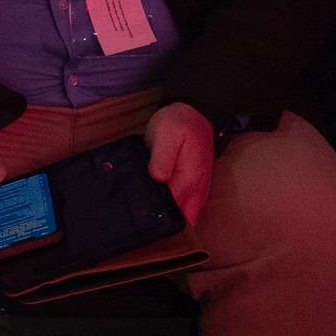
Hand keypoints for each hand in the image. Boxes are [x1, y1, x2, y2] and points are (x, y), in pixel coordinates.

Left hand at [144, 101, 213, 228]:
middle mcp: (197, 191)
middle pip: (180, 219)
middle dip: (162, 221)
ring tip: (143, 210)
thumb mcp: (167, 133)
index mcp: (190, 180)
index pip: (173, 209)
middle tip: (138, 216)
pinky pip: (184, 207)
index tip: (138, 214)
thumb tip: (158, 179)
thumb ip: (163, 158)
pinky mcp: (193, 188)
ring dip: (166, 214)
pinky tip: (154, 201)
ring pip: (183, 216)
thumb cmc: (179, 123)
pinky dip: (171, 208)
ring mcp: (197, 191)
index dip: (155, 213)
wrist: (195, 113)